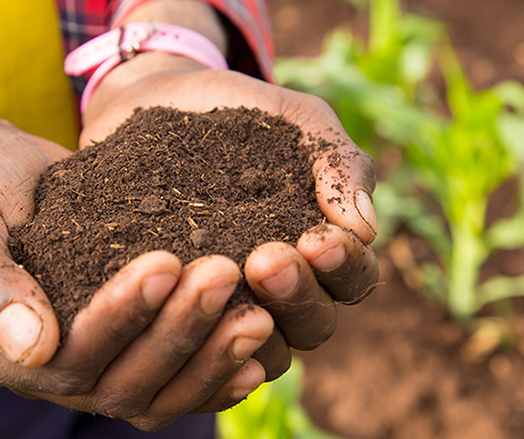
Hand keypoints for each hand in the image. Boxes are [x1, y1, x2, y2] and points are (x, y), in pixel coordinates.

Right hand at [0, 124, 273, 430]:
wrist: (1, 176)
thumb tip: (31, 350)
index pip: (63, 360)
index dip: (118, 317)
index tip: (166, 261)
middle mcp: (43, 377)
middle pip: (119, 386)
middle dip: (177, 334)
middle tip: (225, 276)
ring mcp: (88, 370)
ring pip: (155, 394)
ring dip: (209, 356)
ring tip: (259, 315)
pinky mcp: (124, 352)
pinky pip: (173, 383)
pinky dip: (216, 372)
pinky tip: (260, 345)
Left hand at [82, 52, 379, 379]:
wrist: (157, 102)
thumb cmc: (237, 113)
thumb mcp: (294, 122)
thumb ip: (336, 163)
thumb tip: (366, 227)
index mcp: (320, 253)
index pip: (352, 280)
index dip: (343, 268)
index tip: (320, 241)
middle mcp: (279, 292)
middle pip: (311, 323)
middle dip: (296, 294)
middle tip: (267, 260)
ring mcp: (227, 306)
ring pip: (256, 345)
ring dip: (249, 323)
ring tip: (224, 279)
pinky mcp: (172, 308)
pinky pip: (190, 344)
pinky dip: (190, 334)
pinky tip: (173, 305)